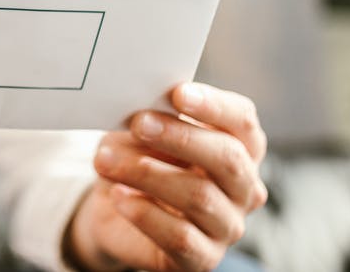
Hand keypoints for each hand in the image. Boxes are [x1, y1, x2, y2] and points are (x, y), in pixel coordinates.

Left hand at [67, 82, 267, 271]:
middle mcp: (243, 187)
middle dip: (180, 137)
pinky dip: (145, 213)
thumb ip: (149, 119)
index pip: (241, 121)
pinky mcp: (203, 258)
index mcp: (238, 146)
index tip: (178, 93)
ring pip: (200, 196)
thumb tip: (141, 111)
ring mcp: (228, 225)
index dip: (214, 106)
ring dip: (147, 174)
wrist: (114, 207)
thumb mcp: (138, 133)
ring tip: (106, 161)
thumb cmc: (138, 159)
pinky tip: (118, 197)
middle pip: (228, 159)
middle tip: (138, 123)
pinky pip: (180, 236)